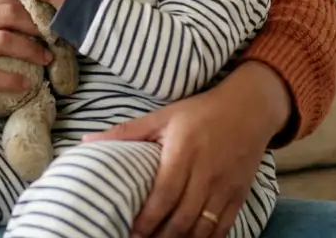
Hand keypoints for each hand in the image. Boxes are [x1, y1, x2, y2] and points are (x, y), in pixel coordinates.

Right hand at [0, 0, 53, 121]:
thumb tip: (3, 10)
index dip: (27, 3)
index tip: (44, 13)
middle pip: (7, 14)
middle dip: (36, 25)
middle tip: (52, 36)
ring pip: (3, 41)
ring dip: (31, 51)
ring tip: (46, 59)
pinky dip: (12, 80)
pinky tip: (25, 84)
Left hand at [80, 61, 290, 237]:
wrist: (249, 109)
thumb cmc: (200, 112)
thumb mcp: (162, 116)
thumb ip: (126, 131)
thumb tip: (87, 140)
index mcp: (183, 153)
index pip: (164, 195)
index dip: (147, 219)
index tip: (130, 232)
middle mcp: (206, 174)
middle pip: (182, 217)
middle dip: (161, 237)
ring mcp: (225, 188)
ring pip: (203, 227)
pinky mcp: (239, 196)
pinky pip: (223, 227)